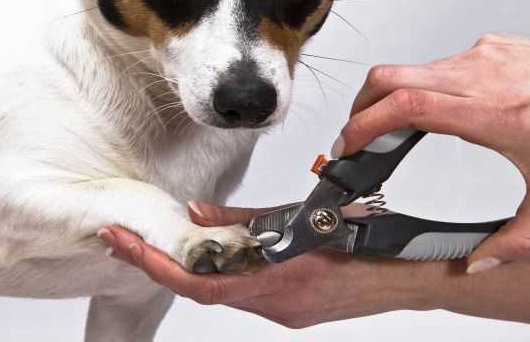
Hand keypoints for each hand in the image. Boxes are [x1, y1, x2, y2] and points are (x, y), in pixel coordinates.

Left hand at [98, 202, 441, 327]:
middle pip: (203, 291)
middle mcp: (276, 305)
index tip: (123, 244)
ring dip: (189, 270)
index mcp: (279, 277)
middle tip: (123, 240)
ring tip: (157, 244)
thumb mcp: (302, 215)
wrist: (406, 276)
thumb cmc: (365, 240)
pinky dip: (221, 275)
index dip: (156, 265)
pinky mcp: (291, 313)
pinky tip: (211, 257)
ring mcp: (284, 314)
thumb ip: (244, 220)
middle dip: (158, 265)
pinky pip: (245, 296)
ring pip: (223, 294)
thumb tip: (195, 215)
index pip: (201, 282)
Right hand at [335, 19, 529, 271]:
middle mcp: (479, 76)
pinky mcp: (486, 47)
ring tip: (388, 128)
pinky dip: (418, 87)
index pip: (407, 105)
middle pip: (390, 77)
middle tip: (353, 137)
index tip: (349, 144)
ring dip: (387, 97)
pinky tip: (433, 109)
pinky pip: (436, 64)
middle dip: (359, 108)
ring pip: (409, 68)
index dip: (365, 123)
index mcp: (491, 112)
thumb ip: (518, 241)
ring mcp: (480, 56)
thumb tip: (479, 266)